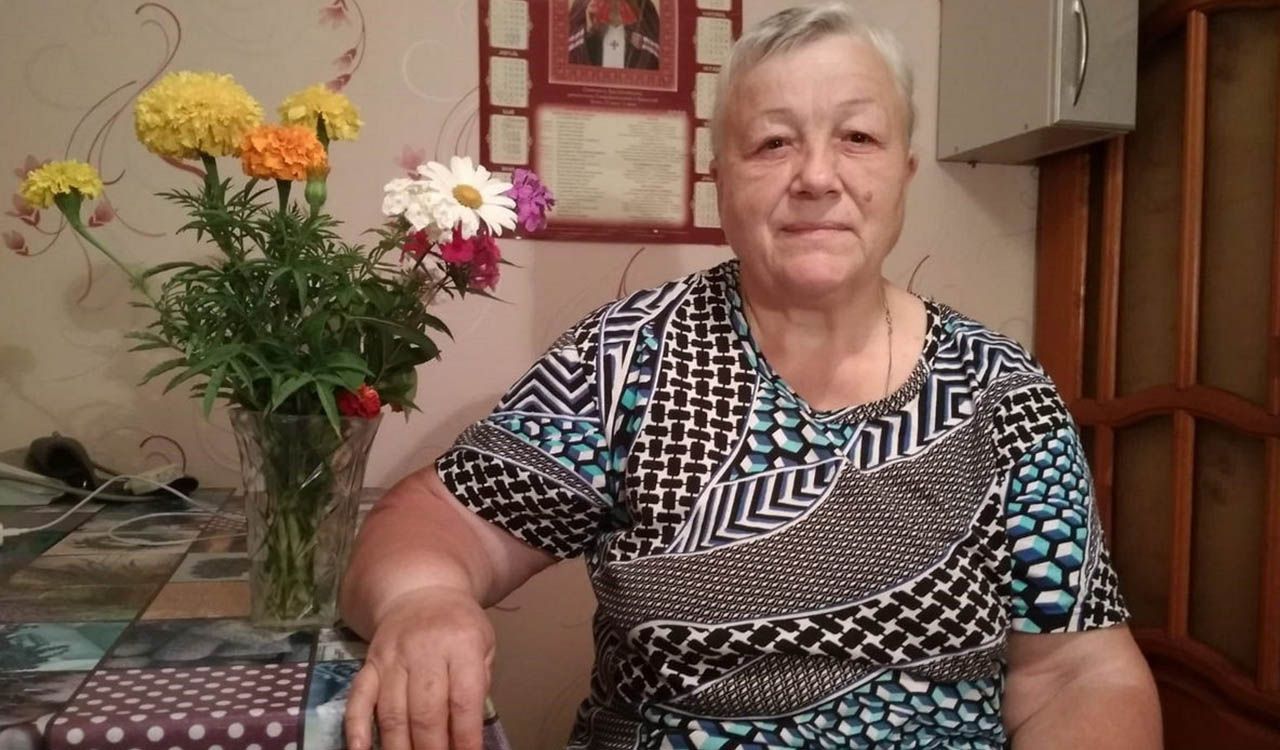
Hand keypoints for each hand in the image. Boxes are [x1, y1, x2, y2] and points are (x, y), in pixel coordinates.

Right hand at [344, 587, 494, 749]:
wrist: (420, 590)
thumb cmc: (459, 625)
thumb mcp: (484, 645)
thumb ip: (479, 686)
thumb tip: (468, 735)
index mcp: (461, 645)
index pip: (463, 700)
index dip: (465, 737)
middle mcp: (423, 650)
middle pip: (426, 712)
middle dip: (432, 749)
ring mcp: (392, 658)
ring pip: (392, 712)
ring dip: (400, 748)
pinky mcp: (368, 664)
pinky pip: (358, 699)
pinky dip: (356, 729)